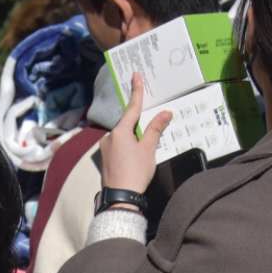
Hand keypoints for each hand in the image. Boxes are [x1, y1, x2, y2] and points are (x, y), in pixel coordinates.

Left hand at [99, 72, 169, 194]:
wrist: (120, 197)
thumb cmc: (135, 171)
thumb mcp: (149, 149)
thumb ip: (155, 129)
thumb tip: (166, 113)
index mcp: (120, 131)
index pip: (132, 108)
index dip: (136, 91)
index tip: (136, 75)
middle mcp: (110, 136)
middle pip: (127, 123)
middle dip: (139, 122)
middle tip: (150, 122)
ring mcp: (105, 148)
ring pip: (123, 135)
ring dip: (134, 136)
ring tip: (145, 149)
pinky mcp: (106, 158)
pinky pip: (119, 145)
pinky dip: (128, 145)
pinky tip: (136, 155)